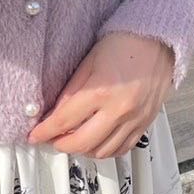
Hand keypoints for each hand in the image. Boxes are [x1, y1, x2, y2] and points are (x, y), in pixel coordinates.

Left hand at [26, 32, 174, 158]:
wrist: (159, 41)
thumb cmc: (124, 44)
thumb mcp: (89, 62)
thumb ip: (71, 91)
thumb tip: (55, 114)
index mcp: (101, 92)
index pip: (64, 120)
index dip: (45, 131)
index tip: (34, 135)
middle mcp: (119, 110)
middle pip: (81, 143)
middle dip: (60, 144)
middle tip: (51, 138)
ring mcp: (134, 120)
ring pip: (102, 152)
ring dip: (82, 150)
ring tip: (71, 139)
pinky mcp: (144, 124)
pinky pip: (122, 149)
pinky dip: (105, 151)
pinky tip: (95, 142)